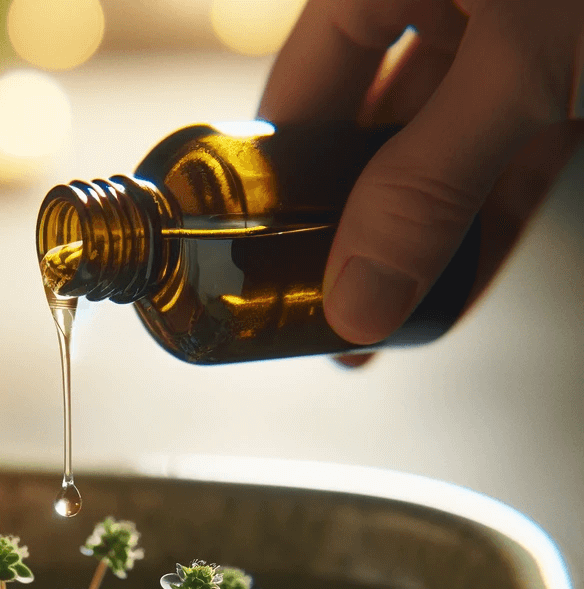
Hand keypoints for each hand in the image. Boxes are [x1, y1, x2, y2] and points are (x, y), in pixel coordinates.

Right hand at [259, 0, 583, 345]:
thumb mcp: (520, 62)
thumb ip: (431, 187)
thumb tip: (359, 303)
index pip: (298, 101)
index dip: (278, 191)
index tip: (273, 270)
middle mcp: (432, 5)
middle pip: (364, 137)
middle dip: (351, 230)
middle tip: (333, 310)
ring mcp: (503, 37)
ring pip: (437, 156)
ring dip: (419, 239)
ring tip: (390, 319)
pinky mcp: (565, 69)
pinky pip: (508, 157)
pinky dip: (488, 218)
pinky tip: (458, 280)